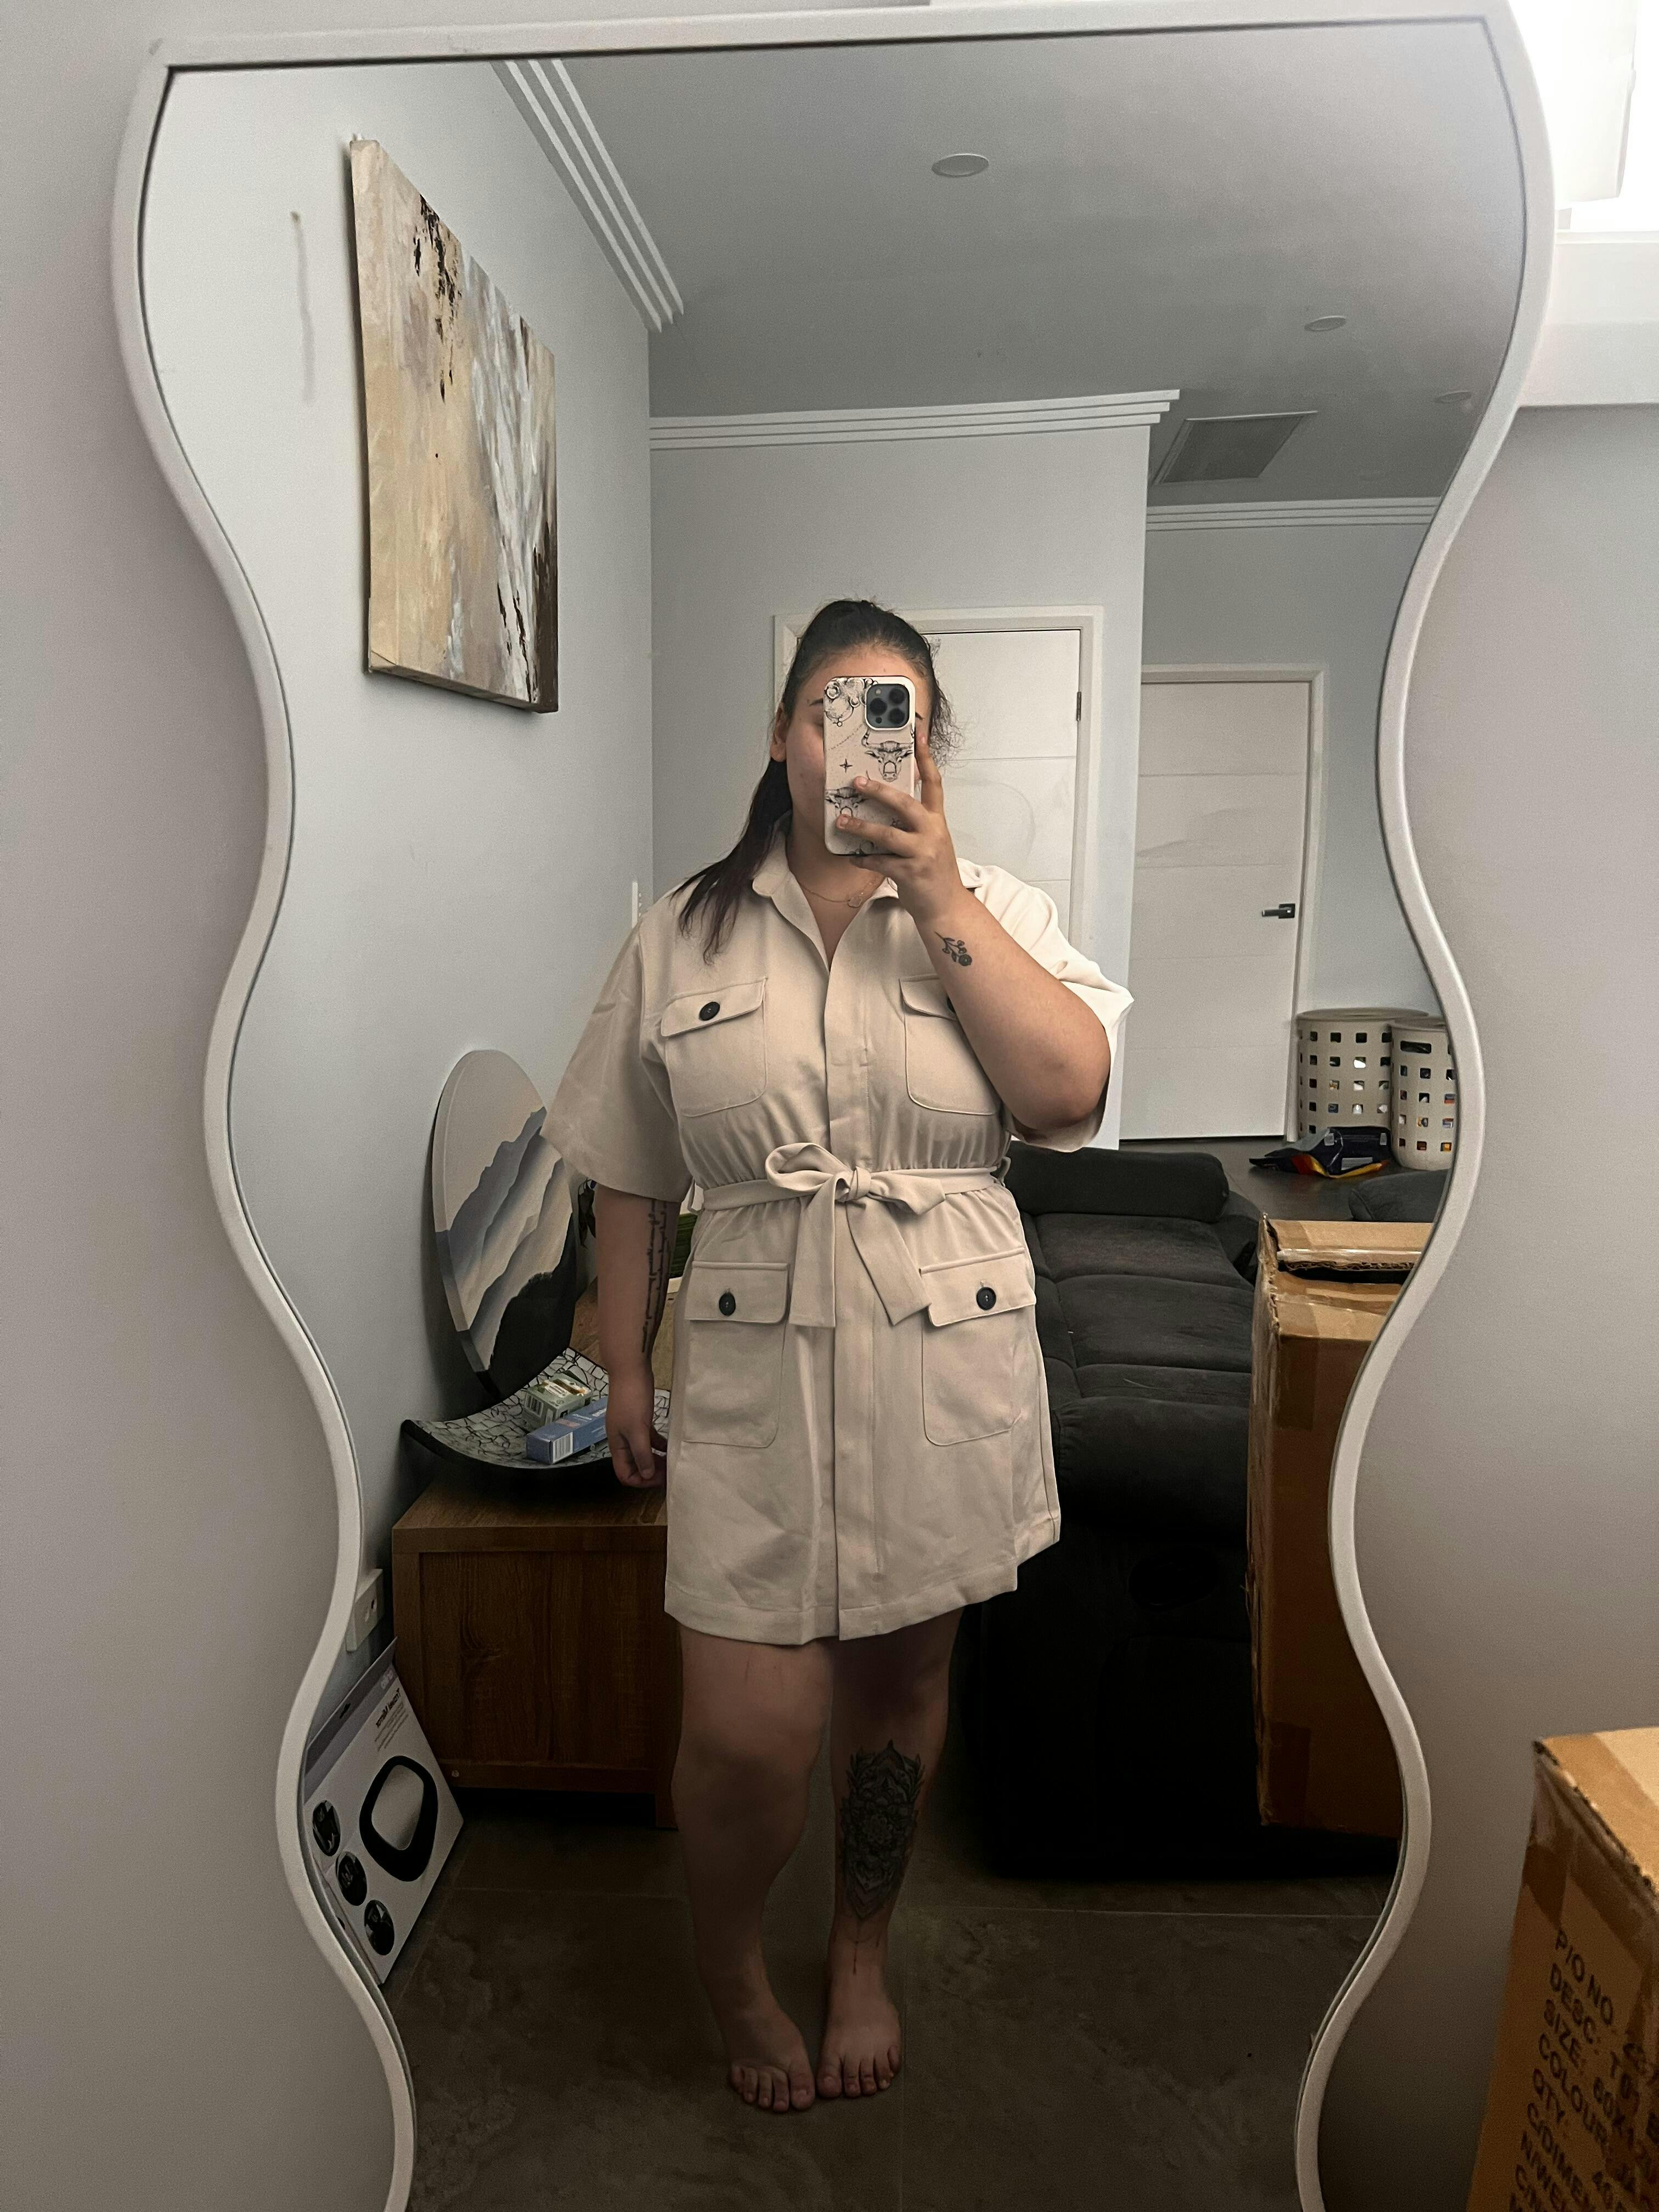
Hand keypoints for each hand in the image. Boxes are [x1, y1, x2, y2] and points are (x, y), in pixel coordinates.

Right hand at [607, 1365, 666, 1488]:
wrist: (630, 1370)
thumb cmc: (632, 1399)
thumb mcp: (637, 1429)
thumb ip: (641, 1453)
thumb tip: (647, 1475)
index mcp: (617, 1445)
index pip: (625, 1473)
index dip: (641, 1480)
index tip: (659, 1478)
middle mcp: (622, 1440)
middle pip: (634, 1465)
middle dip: (650, 1472)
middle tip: (669, 1473)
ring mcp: (631, 1429)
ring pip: (643, 1452)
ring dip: (656, 1459)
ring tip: (672, 1463)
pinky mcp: (640, 1419)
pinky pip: (649, 1439)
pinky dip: (659, 1445)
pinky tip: (671, 1446)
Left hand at [835, 721, 965, 930]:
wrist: (946, 907)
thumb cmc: (933, 871)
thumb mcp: (930, 840)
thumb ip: (914, 822)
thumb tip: (884, 805)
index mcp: (937, 820)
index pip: (933, 782)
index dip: (926, 757)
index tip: (917, 733)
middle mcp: (932, 832)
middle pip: (905, 803)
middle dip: (879, 791)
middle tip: (856, 782)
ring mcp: (923, 853)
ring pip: (887, 835)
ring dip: (861, 827)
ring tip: (841, 821)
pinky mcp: (911, 873)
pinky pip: (880, 862)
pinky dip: (863, 860)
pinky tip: (850, 858)